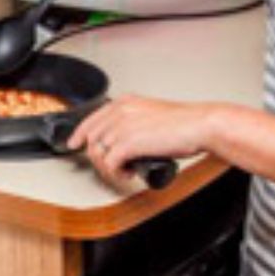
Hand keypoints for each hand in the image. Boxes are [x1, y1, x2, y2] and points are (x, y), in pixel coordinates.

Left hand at [67, 94, 215, 189]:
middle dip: (97, 156)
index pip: (91, 118)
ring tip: (124, 171)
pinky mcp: (129, 143)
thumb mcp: (151, 114)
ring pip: (98, 152)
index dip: (80, 133)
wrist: (199, 125)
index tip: (75, 143)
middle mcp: (120, 111)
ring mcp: (123, 126)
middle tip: (111, 167)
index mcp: (125, 102)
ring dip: (108, 167)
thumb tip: (123, 139)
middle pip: (91, 137)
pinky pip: (110, 163)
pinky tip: (129, 173)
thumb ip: (134, 121)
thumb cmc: (183, 123)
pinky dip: (117, 173)